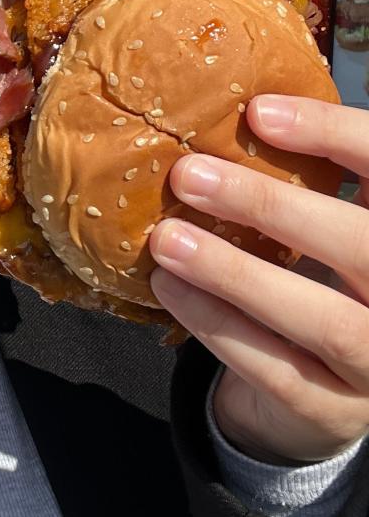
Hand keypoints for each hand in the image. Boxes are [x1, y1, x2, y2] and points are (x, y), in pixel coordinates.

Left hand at [149, 94, 368, 464]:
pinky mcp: (334, 411)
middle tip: (188, 174)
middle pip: (364, 247)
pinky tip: (170, 287)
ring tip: (167, 238)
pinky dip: (217, 324)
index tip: (256, 111)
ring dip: (236, 274)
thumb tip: (225, 104)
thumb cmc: (319, 276)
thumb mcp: (326, 222)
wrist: (323, 389)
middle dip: (272, 207)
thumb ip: (303, 176)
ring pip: (323, 319)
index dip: (334, 134)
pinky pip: (275, 367)